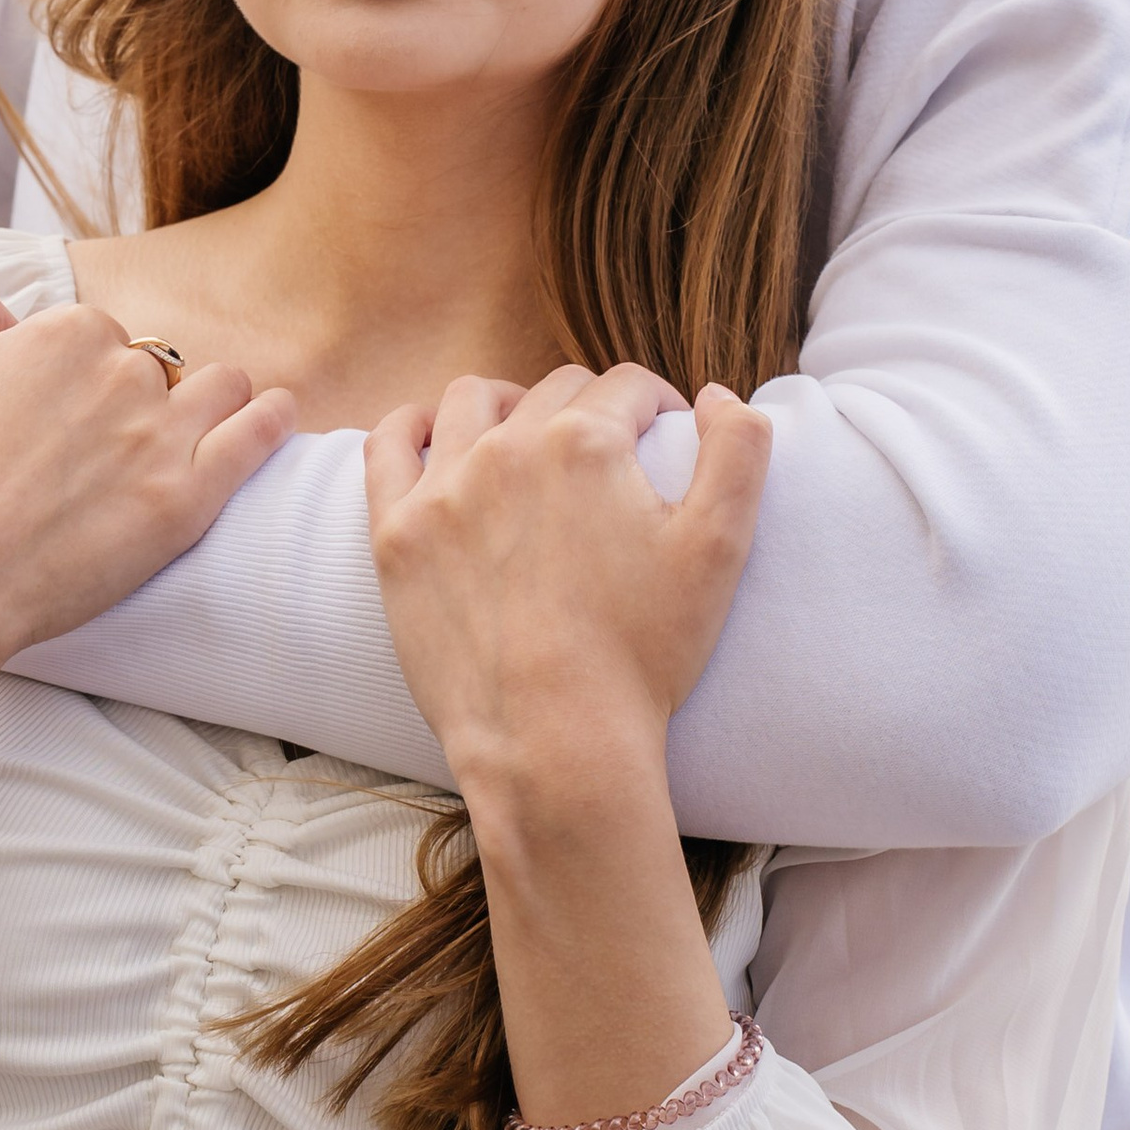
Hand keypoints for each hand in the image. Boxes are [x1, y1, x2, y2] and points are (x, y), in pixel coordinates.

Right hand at [0, 280, 296, 681]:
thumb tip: (5, 309)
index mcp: (65, 331)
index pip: (100, 336)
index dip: (82, 377)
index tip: (64, 419)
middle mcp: (122, 370)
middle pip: (158, 365)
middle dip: (139, 396)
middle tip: (107, 449)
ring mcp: (162, 433)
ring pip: (218, 390)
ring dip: (209, 403)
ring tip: (193, 433)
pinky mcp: (188, 498)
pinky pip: (256, 436)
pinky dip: (270, 420)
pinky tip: (275, 415)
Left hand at [364, 363, 770, 792]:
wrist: (556, 743)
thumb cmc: (644, 653)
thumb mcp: (722, 549)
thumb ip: (740, 451)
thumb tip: (718, 392)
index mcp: (586, 442)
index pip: (626, 387)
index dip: (655, 406)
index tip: (662, 434)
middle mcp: (507, 448)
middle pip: (554, 391)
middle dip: (590, 408)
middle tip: (604, 454)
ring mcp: (443, 489)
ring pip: (472, 402)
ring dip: (508, 404)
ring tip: (525, 436)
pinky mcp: (397, 535)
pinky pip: (389, 445)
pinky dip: (412, 426)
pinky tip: (431, 434)